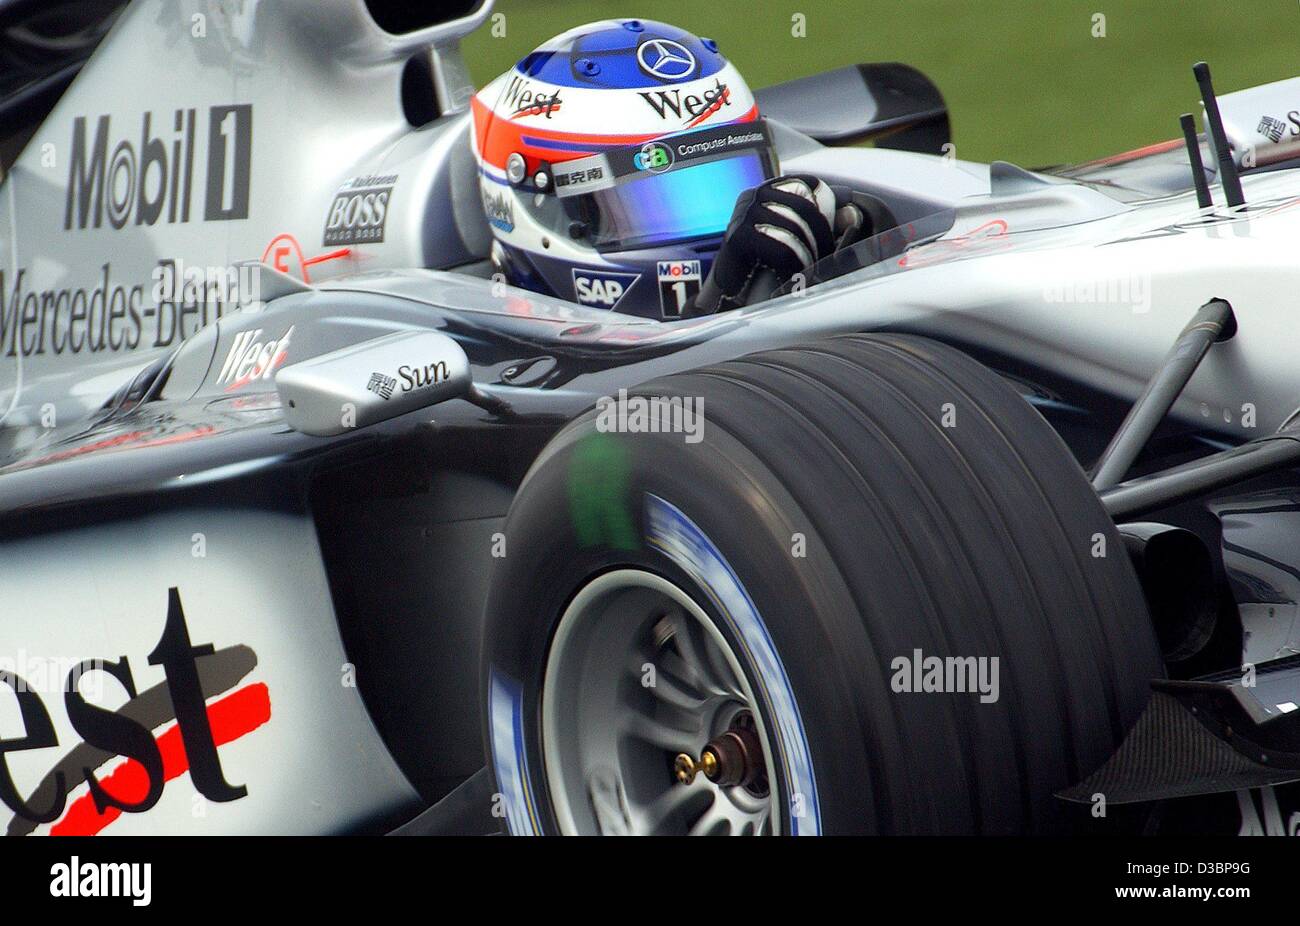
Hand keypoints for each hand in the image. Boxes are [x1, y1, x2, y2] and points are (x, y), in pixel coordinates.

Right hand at [689, 175, 874, 313]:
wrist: (726, 297)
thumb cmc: (764, 269)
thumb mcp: (796, 240)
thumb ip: (823, 225)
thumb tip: (853, 214)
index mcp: (770, 191)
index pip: (811, 184)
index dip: (827, 209)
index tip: (829, 238)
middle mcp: (756, 196)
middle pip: (807, 208)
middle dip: (820, 239)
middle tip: (817, 265)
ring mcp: (745, 214)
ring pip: (796, 228)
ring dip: (806, 256)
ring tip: (801, 274)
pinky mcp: (738, 237)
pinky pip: (781, 248)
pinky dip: (791, 267)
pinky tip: (787, 280)